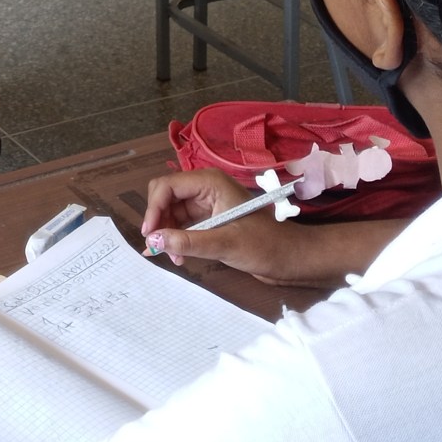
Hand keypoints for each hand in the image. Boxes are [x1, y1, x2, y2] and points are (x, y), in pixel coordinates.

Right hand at [142, 168, 317, 284]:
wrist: (292, 259)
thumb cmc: (265, 246)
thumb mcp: (225, 244)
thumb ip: (188, 241)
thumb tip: (153, 240)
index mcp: (210, 182)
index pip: (167, 186)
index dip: (154, 208)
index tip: (149, 235)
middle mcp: (205, 188)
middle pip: (166, 197)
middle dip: (159, 221)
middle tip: (159, 247)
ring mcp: (207, 204)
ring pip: (172, 213)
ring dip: (168, 234)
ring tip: (175, 257)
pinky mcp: (210, 221)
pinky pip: (183, 225)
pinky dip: (177, 239)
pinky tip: (179, 256)